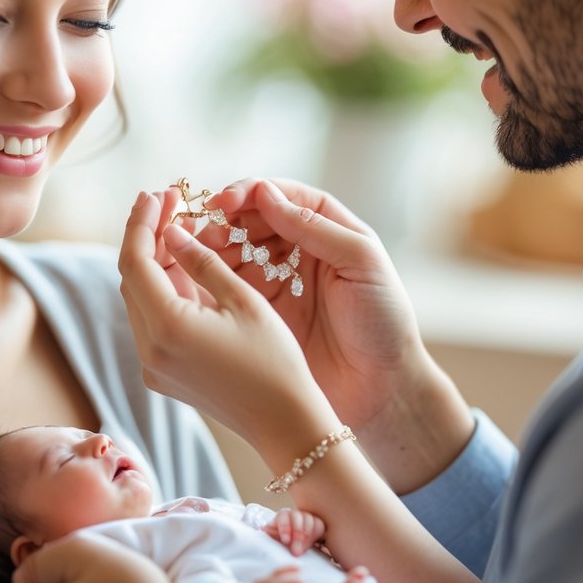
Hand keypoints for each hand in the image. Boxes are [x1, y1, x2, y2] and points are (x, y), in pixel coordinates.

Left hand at [120, 189, 338, 456]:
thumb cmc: (275, 360)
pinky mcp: (162, 374)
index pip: (136, 260)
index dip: (143, 221)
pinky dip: (162, 289)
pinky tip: (183, 266)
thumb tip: (171, 231)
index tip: (156, 192)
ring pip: (139, 298)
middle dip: (146, 236)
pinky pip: (150, 320)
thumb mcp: (243, 300)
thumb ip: (202, 261)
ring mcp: (152, 365)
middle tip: (168, 201)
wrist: (284, 423)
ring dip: (153, 261)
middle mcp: (149, 349)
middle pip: (131, 277)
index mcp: (168, 326)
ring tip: (177, 226)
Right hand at [173, 178, 473, 489]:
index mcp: (330, 228)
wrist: (383, 389)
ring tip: (198, 254)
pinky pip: (234, 286)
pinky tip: (202, 278)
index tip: (224, 202)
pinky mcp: (266, 312)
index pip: (282, 197)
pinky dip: (215, 277)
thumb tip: (265, 193)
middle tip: (205, 232)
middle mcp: (302, 249)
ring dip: (217, 247)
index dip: (250, 194)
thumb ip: (313, 226)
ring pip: (239, 250)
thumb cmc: (384, 322)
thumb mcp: (359, 263)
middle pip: (254, 220)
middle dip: (227, 221)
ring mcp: (281, 281)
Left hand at [263, 508, 326, 555]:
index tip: (285, 541)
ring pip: (310, 519)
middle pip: (298, 516)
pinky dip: (316, 534)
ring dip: (307, 536)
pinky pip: (320, 525)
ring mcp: (307, 517)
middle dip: (297, 534)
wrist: (291, 550)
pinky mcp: (317, 524)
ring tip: (303, 550)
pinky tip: (313, 544)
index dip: (285, 527)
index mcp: (282, 516)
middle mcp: (294, 514)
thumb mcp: (273, 541)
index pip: (284, 515)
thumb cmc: (280, 544)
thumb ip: (271, 536)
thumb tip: (263, 530)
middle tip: (296, 551)